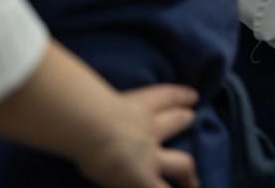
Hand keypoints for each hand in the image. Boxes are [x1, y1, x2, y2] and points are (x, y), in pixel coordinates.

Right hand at [76, 84, 199, 187]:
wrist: (93, 128)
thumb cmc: (86, 110)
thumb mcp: (97, 102)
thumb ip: (99, 108)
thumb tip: (81, 101)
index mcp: (137, 107)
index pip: (165, 97)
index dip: (180, 96)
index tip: (193, 96)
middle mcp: (150, 130)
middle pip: (177, 121)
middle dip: (184, 120)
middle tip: (192, 118)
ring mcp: (152, 158)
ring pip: (183, 165)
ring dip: (189, 175)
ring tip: (193, 183)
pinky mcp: (145, 181)